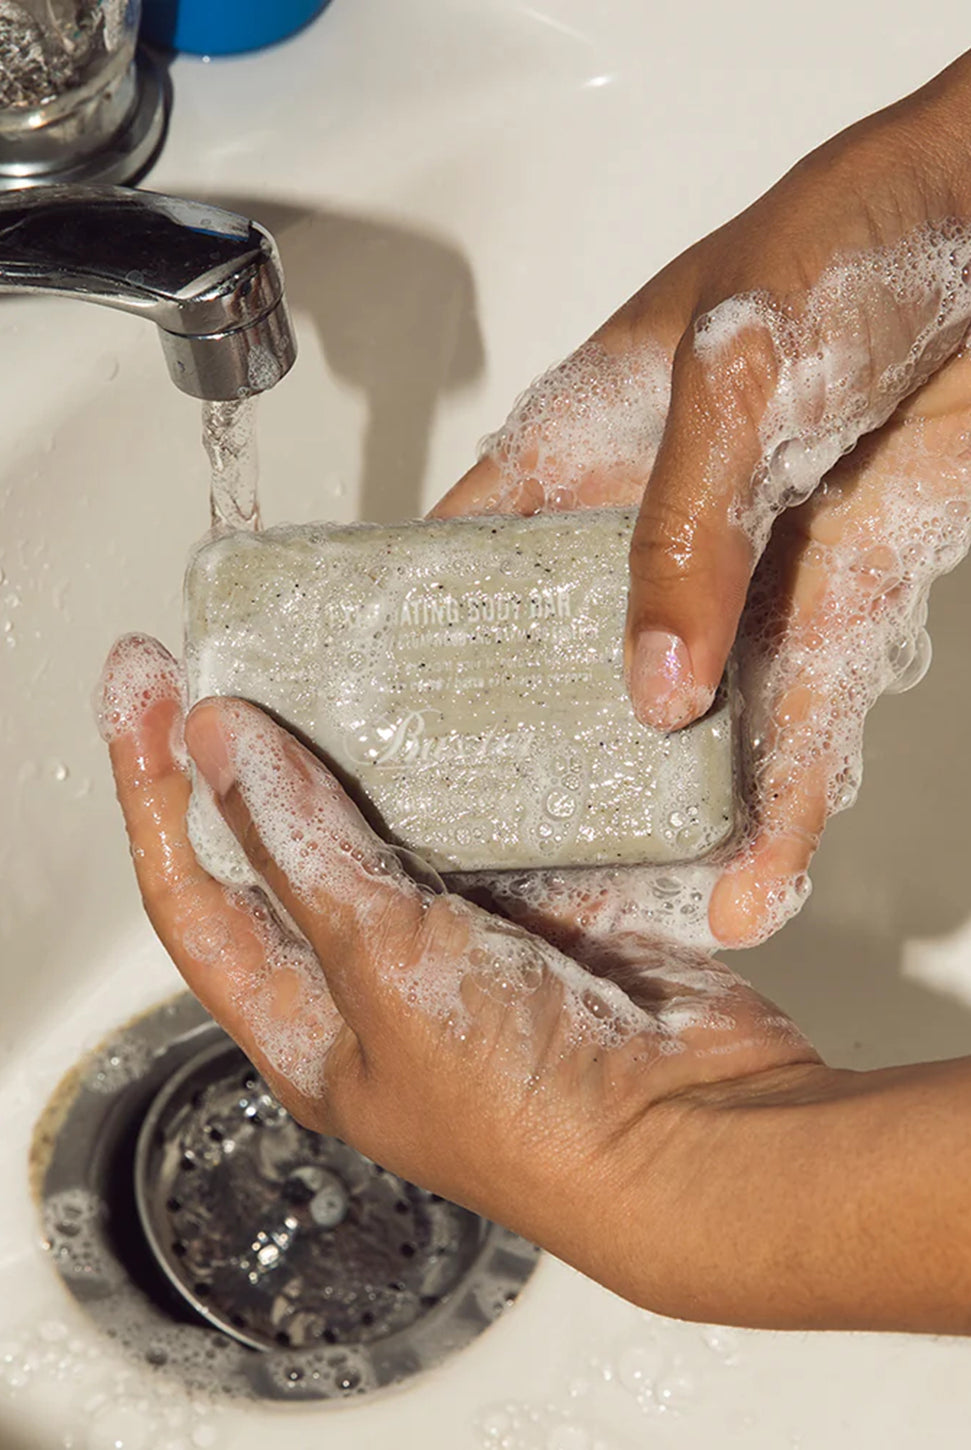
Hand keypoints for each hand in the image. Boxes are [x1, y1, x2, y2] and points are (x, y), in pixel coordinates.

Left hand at [100, 633, 815, 1320]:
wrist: (695, 1132)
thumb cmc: (537, 1113)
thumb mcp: (391, 980)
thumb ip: (307, 858)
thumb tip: (221, 749)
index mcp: (309, 1020)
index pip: (197, 894)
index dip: (157, 794)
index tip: (143, 693)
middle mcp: (374, 975)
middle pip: (288, 842)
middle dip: (257, 750)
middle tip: (239, 650)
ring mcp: (460, 930)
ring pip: (390, 812)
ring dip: (369, 740)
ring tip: (345, 654)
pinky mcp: (540, 895)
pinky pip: (487, 806)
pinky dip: (474, 755)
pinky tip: (463, 693)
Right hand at [434, 52, 970, 945]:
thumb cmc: (848, 235)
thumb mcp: (735, 368)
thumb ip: (683, 527)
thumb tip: (654, 682)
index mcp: (579, 449)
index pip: (466, 565)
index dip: (421, 652)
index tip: (386, 748)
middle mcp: (649, 528)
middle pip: (572, 671)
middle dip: (545, 773)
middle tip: (508, 881)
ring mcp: (741, 574)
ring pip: (689, 720)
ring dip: (668, 818)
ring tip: (631, 915)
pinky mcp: (834, 602)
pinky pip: (800, 716)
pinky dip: (783, 798)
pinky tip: (757, 872)